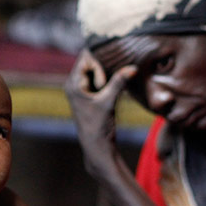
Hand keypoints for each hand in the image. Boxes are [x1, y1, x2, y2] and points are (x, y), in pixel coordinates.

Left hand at [64, 48, 136, 174]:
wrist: (96, 145)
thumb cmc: (98, 125)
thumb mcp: (108, 102)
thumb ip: (119, 82)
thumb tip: (132, 67)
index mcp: (73, 84)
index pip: (85, 59)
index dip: (98, 63)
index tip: (104, 80)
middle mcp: (74, 84)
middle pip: (89, 62)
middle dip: (103, 66)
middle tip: (112, 78)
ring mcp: (81, 89)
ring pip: (95, 70)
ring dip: (107, 73)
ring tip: (113, 84)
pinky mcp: (89, 94)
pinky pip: (98, 78)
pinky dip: (107, 79)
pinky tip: (115, 86)